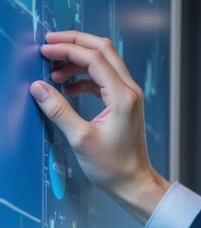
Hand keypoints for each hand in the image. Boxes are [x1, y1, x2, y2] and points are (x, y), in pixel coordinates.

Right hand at [31, 33, 168, 222]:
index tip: (44, 50)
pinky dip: (85, 77)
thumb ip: (59, 110)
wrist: (134, 184)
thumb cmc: (113, 167)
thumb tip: (38, 87)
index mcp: (122, 96)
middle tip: (49, 45)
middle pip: (102, 49)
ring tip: (54, 74)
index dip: (66, 49)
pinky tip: (68, 89)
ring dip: (77, 60)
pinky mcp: (124, 103)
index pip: (93, 58)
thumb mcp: (81, 139)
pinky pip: (104, 78)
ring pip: (103, 61)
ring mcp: (129, 95)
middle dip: (74, 43)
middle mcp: (129, 90)